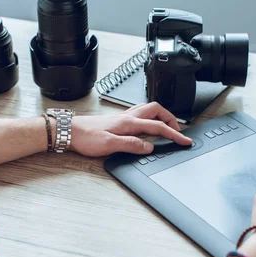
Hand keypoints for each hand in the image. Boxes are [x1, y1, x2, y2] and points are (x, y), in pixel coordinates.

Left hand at [70, 102, 191, 156]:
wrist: (70, 131)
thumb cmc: (86, 137)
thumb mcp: (110, 145)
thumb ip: (132, 145)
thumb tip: (149, 146)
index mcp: (129, 123)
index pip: (158, 127)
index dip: (174, 134)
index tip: (185, 141)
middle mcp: (128, 117)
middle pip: (157, 111)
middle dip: (171, 119)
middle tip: (177, 132)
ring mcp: (123, 117)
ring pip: (149, 110)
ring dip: (161, 117)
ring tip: (166, 128)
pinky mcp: (118, 120)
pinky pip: (140, 114)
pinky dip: (150, 118)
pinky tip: (147, 126)